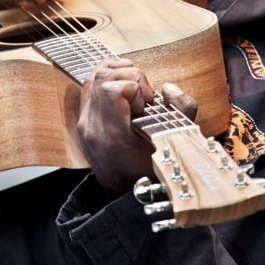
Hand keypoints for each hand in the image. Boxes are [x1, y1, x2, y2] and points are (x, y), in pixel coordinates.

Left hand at [78, 58, 197, 195]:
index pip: (112, 90)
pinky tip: (123, 79)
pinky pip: (88, 84)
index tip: (147, 105)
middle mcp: (92, 129)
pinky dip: (107, 74)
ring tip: (136, 89)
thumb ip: (182, 111)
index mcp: (113, 137)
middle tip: (146, 98)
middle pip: (103, 77)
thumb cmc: (152, 169)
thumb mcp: (176, 143)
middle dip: (131, 77)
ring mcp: (83, 124)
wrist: (126, 190)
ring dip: (120, 73)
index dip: (135, 87)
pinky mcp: (82, 119)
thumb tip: (167, 88)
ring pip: (93, 76)